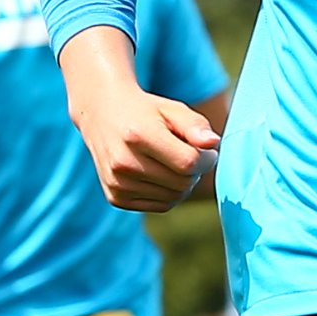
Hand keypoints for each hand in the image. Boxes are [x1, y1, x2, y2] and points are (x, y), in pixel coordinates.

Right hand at [72, 72, 218, 211]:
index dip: (207, 158)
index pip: (189, 162)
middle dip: (195, 170)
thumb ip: (195, 125)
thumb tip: (213, 143)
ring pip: (175, 198)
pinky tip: (160, 173)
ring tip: (172, 161)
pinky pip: (161, 205)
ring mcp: (117, 184)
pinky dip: (169, 193)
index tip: (206, 149)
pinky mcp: (116, 198)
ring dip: (183, 183)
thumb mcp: (172, 109)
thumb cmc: (145, 113)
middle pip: (183, 183)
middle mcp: (123, 163)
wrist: (104, 116)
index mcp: (138, 136)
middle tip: (189, 153)